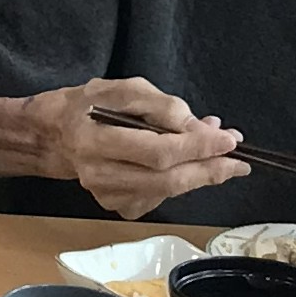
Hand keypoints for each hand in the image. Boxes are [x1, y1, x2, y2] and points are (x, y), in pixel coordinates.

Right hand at [30, 78, 247, 219]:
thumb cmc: (91, 104)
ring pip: (166, 192)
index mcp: (95, 140)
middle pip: (166, 180)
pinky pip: (159, 198)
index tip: (229, 140)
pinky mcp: (115, 206)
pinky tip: (182, 165)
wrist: (56, 135)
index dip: (197, 148)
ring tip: (217, 153)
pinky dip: (178, 182)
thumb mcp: (126, 89)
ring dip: (199, 175)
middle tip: (239, 162)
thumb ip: (163, 106)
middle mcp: (98, 175)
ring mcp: (106, 196)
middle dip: (208, 170)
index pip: (157, 151)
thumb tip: (201, 128)